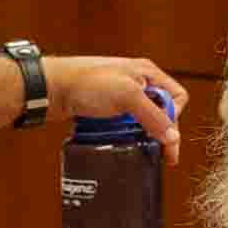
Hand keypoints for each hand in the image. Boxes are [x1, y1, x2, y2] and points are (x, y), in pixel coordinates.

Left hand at [54, 57, 186, 148]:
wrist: (51, 88)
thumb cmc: (86, 82)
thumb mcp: (127, 96)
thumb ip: (153, 117)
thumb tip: (173, 138)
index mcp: (147, 73)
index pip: (176, 97)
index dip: (174, 117)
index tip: (164, 135)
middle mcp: (136, 83)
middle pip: (160, 112)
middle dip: (158, 132)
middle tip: (159, 155)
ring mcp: (119, 96)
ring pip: (141, 121)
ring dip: (139, 136)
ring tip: (136, 149)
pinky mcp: (105, 109)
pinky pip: (122, 126)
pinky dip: (122, 136)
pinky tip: (118, 143)